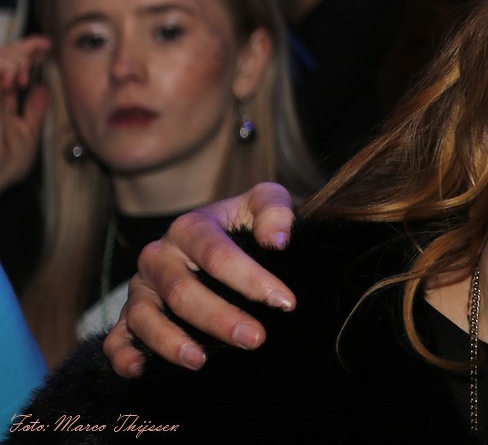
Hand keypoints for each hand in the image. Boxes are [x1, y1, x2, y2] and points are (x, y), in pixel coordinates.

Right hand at [0, 36, 51, 191]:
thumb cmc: (1, 169)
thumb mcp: (24, 136)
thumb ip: (33, 111)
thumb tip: (41, 89)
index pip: (8, 64)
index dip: (27, 50)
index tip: (47, 46)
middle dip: (19, 51)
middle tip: (34, 57)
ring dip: (8, 59)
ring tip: (19, 73)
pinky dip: (1, 71)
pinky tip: (10, 79)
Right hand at [104, 182, 297, 376]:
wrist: (220, 236)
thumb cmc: (244, 223)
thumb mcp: (263, 204)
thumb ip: (275, 212)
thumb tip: (276, 240)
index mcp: (190, 228)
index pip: (218, 255)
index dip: (252, 280)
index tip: (286, 303)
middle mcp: (158, 257)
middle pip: (182, 290)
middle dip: (219, 318)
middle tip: (255, 338)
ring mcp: (141, 288)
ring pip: (144, 316)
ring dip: (170, 342)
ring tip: (201, 361)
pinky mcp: (129, 316)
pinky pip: (115, 337)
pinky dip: (121, 355)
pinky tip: (140, 370)